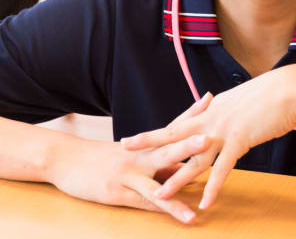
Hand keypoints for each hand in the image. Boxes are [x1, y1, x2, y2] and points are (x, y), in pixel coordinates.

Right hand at [48, 93, 213, 222]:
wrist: (65, 159)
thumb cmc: (103, 156)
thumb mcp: (133, 153)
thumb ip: (160, 159)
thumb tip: (186, 164)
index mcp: (146, 144)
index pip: (173, 124)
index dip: (192, 112)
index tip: (211, 99)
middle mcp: (140, 156)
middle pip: (168, 148)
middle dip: (190, 144)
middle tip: (211, 136)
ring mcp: (129, 174)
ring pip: (159, 181)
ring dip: (181, 184)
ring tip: (205, 188)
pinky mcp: (118, 192)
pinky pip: (147, 202)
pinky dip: (167, 208)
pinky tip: (186, 215)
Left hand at [121, 65, 295, 209]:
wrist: (290, 90)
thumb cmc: (274, 93)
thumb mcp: (245, 100)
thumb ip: (233, 111)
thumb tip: (230, 116)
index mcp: (213, 108)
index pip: (181, 123)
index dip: (160, 132)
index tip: (137, 136)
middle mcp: (212, 119)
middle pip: (174, 135)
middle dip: (149, 143)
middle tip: (125, 149)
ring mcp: (223, 131)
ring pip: (193, 159)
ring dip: (176, 179)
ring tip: (159, 195)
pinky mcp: (239, 141)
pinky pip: (222, 169)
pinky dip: (213, 188)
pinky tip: (205, 203)